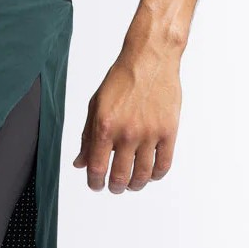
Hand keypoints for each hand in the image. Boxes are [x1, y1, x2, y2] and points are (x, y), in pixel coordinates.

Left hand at [74, 47, 181, 192]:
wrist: (150, 59)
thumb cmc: (121, 79)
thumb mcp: (95, 106)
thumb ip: (87, 136)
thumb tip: (79, 163)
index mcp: (105, 127)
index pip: (97, 168)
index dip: (95, 182)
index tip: (96, 185)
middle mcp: (127, 133)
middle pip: (119, 176)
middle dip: (114, 187)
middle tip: (114, 187)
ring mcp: (150, 133)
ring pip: (142, 175)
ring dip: (135, 185)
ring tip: (132, 184)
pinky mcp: (169, 131)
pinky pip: (163, 164)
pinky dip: (156, 175)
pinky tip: (151, 175)